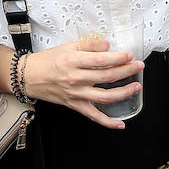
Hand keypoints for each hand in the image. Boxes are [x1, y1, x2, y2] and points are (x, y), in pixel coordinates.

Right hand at [23, 38, 142, 129]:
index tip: (129, 55)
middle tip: (139, 66)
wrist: (28, 76)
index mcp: (73, 61)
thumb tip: (107, 45)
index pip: (101, 60)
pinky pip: (93, 116)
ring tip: (136, 87)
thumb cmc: (47, 60)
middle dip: (126, 71)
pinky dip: (107, 122)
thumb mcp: (67, 46)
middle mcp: (75, 78)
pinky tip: (120, 124)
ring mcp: (76, 94)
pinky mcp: (74, 105)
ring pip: (105, 96)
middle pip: (107, 77)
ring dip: (124, 93)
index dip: (118, 58)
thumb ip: (89, 45)